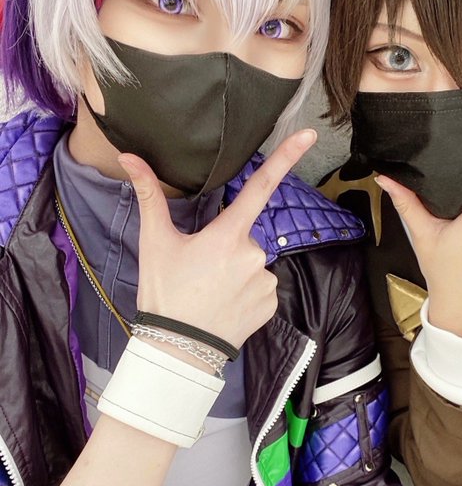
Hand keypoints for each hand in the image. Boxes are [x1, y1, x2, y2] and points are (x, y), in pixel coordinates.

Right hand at [118, 129, 316, 349]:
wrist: (178, 350)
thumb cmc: (165, 294)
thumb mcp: (155, 243)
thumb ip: (149, 196)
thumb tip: (129, 157)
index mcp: (228, 235)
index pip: (261, 186)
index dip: (286, 157)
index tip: (308, 135)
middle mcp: (254, 254)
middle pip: (243, 235)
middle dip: (225, 246)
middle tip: (199, 271)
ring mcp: (265, 281)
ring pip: (252, 263)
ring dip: (235, 271)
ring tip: (208, 292)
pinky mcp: (271, 303)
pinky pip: (260, 287)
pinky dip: (245, 292)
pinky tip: (223, 305)